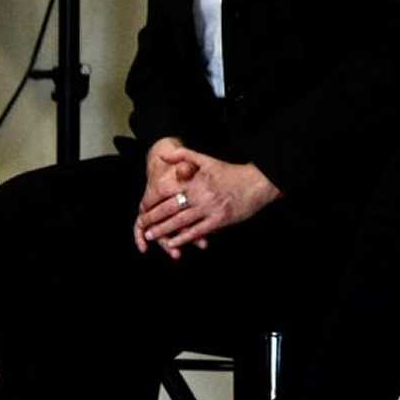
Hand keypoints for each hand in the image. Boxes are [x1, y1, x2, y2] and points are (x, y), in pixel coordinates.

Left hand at [135, 145, 280, 257]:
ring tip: (151, 236)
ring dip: (164, 230)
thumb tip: (162, 155)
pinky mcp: (219, 220)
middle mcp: (200, 194)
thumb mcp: (207, 159)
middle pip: (170, 208)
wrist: (257, 183)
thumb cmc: (231, 172)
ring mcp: (209, 208)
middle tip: (142, 224)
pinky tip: (173, 243)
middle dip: (153, 218)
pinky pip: (197, 231)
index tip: (143, 206)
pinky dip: (183, 239)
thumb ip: (183, 156)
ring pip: (181, 222)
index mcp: (195, 179)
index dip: (152, 200)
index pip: (166, 191)